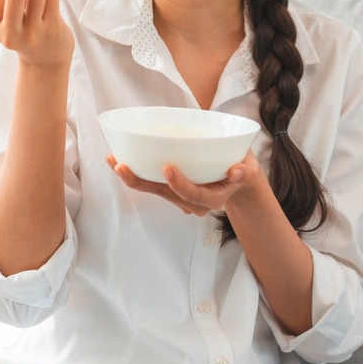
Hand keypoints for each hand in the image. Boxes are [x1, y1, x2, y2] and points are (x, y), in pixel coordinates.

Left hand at [106, 151, 263, 214]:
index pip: (194, 195)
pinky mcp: (171, 189)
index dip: (179, 184)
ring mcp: (180, 197)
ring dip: (132, 177)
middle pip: (164, 194)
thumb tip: (237, 171)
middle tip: (122, 166)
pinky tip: (117, 161)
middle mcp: (193, 202)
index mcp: (212, 198)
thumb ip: (245, 170)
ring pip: (154, 190)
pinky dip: (135, 173)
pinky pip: (151, 184)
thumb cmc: (241, 167)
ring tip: (113, 161)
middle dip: (141, 182)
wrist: (237, 178)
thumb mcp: (249, 168)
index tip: (167, 168)